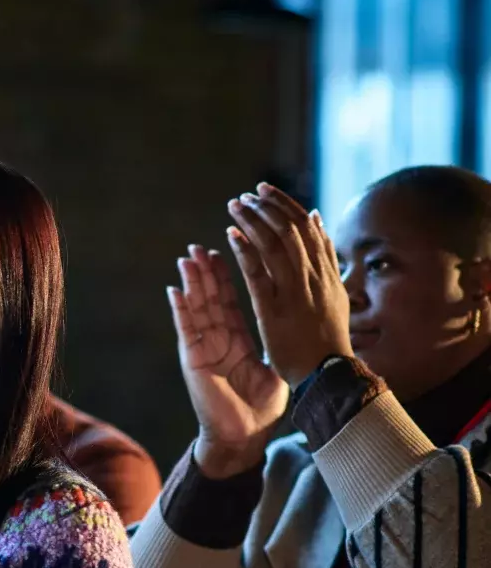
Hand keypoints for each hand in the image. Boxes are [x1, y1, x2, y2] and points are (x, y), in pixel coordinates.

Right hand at [168, 245, 288, 477]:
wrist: (244, 434)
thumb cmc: (261, 407)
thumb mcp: (273, 368)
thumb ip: (277, 345)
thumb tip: (297, 328)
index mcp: (237, 339)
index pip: (232, 300)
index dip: (228, 275)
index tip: (227, 249)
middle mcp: (218, 339)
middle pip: (211, 297)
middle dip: (206, 271)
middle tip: (201, 245)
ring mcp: (203, 347)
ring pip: (196, 307)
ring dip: (191, 282)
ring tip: (187, 257)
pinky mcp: (193, 359)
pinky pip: (186, 329)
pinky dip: (180, 309)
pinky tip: (175, 289)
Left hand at [226, 183, 351, 386]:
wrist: (329, 376)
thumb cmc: (329, 340)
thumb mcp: (336, 294)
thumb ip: (327, 259)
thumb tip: (319, 219)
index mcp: (327, 274)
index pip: (307, 228)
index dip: (284, 205)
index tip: (266, 191)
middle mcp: (314, 279)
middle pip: (290, 230)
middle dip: (267, 207)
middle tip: (247, 194)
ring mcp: (295, 294)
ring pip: (274, 246)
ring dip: (253, 222)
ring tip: (235, 207)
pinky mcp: (274, 311)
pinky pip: (258, 274)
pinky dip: (245, 251)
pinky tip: (231, 236)